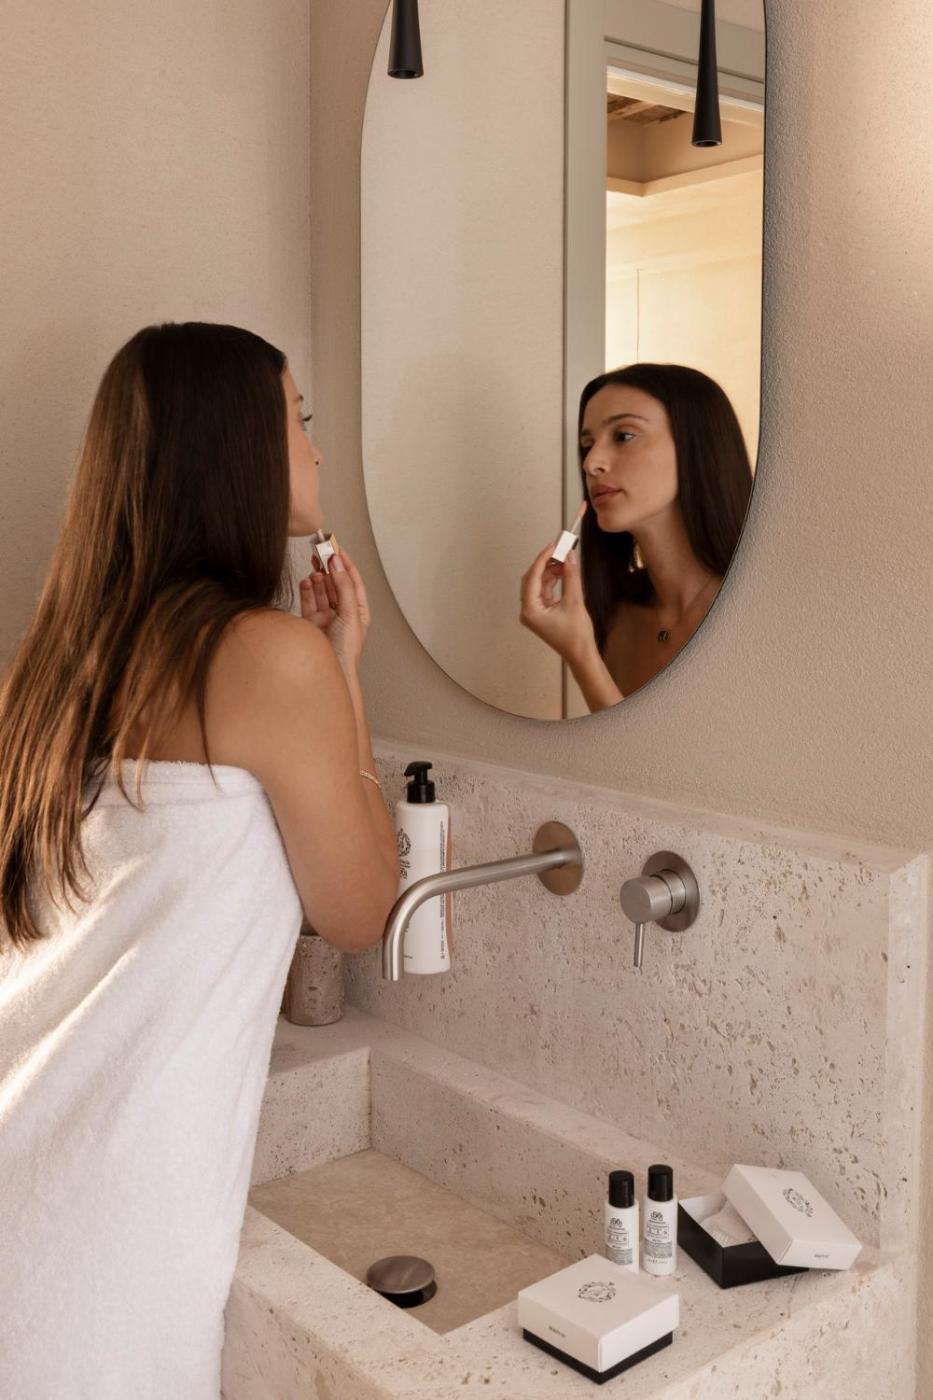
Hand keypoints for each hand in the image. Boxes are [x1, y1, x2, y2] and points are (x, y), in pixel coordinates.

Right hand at [299, 546, 370, 672]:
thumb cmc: (346, 651)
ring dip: (318, 578)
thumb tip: (337, 564)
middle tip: (320, 552)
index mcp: (358, 610)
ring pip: (321, 590)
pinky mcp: (311, 622)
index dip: (345, 563)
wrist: (331, 671)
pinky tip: (306, 583)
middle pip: (335, 583)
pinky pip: (308, 601)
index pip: (353, 580)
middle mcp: (343, 612)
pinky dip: (307, 590)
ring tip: (314, 568)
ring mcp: (326, 617)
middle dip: (329, 567)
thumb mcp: (350, 615)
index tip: (336, 547)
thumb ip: (344, 588)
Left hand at [519, 542, 597, 664]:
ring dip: (551, 571)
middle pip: (532, 579)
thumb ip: (571, 576)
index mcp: (530, 610)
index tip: (553, 546)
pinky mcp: (541, 612)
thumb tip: (569, 556)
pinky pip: (544, 590)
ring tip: (565, 560)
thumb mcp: (575, 602)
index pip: (533, 577)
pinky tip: (563, 572)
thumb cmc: (576, 636)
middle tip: (560, 550)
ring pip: (539, 583)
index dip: (543, 559)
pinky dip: (553, 580)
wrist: (581, 654)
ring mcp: (534, 612)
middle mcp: (528, 611)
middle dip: (546, 564)